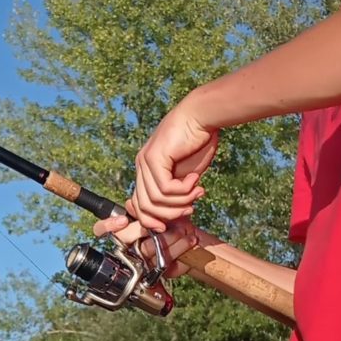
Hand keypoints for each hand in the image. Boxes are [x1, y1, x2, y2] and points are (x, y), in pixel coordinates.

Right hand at [93, 214, 198, 278]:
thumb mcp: (160, 208)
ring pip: (149, 248)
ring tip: (185, 228)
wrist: (195, 240)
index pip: (102, 229)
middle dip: (145, 227)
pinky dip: (181, 246)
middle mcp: (133, 249)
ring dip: (170, 235)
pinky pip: (166, 260)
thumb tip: (129, 205)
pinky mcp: (160, 273)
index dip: (107, 225)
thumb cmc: (176, 221)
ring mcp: (145, 262)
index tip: (122, 220)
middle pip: (126, 239)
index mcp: (128, 232)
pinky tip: (190, 239)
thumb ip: (143, 207)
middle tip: (163, 223)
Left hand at [130, 100, 218, 230]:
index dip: (152, 220)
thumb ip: (175, 193)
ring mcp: (145, 161)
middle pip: (145, 207)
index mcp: (146, 170)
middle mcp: (141, 165)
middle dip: (170, 214)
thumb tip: (171, 216)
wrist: (201, 117)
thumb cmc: (197, 142)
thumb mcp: (185, 175)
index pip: (139, 205)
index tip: (171, 224)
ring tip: (196, 191)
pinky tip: (195, 180)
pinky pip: (165, 189)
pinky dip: (183, 190)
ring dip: (181, 202)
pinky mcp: (154, 157)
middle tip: (191, 207)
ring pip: (156, 200)